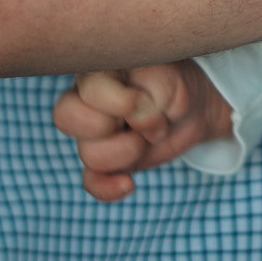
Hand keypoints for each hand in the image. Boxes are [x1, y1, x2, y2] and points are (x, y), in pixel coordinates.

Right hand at [51, 62, 234, 201]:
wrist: (194, 106)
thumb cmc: (174, 84)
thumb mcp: (167, 82)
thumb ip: (145, 99)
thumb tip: (132, 124)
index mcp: (96, 72)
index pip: (88, 91)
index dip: (122, 103)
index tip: (147, 99)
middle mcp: (84, 101)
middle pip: (67, 118)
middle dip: (112, 125)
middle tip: (144, 118)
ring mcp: (93, 133)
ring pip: (88, 154)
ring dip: (128, 151)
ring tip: (152, 137)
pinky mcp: (105, 161)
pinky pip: (91, 181)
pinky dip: (108, 188)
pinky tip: (128, 184)